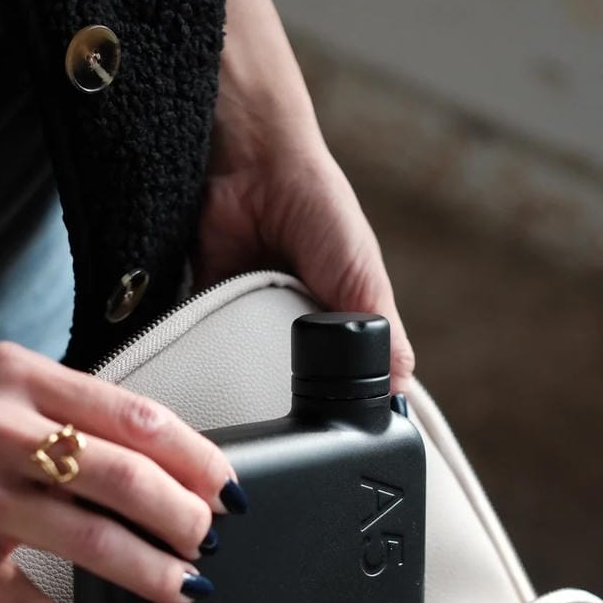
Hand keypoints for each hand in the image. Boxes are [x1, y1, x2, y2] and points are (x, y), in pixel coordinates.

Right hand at [0, 340, 242, 602]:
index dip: (198, 458)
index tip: (228, 488)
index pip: (136, 418)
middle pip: (124, 478)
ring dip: (152, 572)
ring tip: (185, 587)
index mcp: (19, 380)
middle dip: (185, 518)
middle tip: (210, 541)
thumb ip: (63, 408)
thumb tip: (148, 455)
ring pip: (88, 541)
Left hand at [194, 0, 414, 389]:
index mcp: (335, 328)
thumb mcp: (361, 274)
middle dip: (284, 404)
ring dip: (242, 385)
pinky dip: (205, 362)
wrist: (251, 164)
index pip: (337, 388)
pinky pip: (202, 353)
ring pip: (243, 378)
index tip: (325, 439)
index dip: (331, 414)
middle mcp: (290, 332)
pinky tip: (209, 376)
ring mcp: (245, 326)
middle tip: (282, 423)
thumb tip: (400, 391)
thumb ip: (380, 333)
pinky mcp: (205, 317)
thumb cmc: (317, 205)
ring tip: (245, 399)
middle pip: (287, 391)